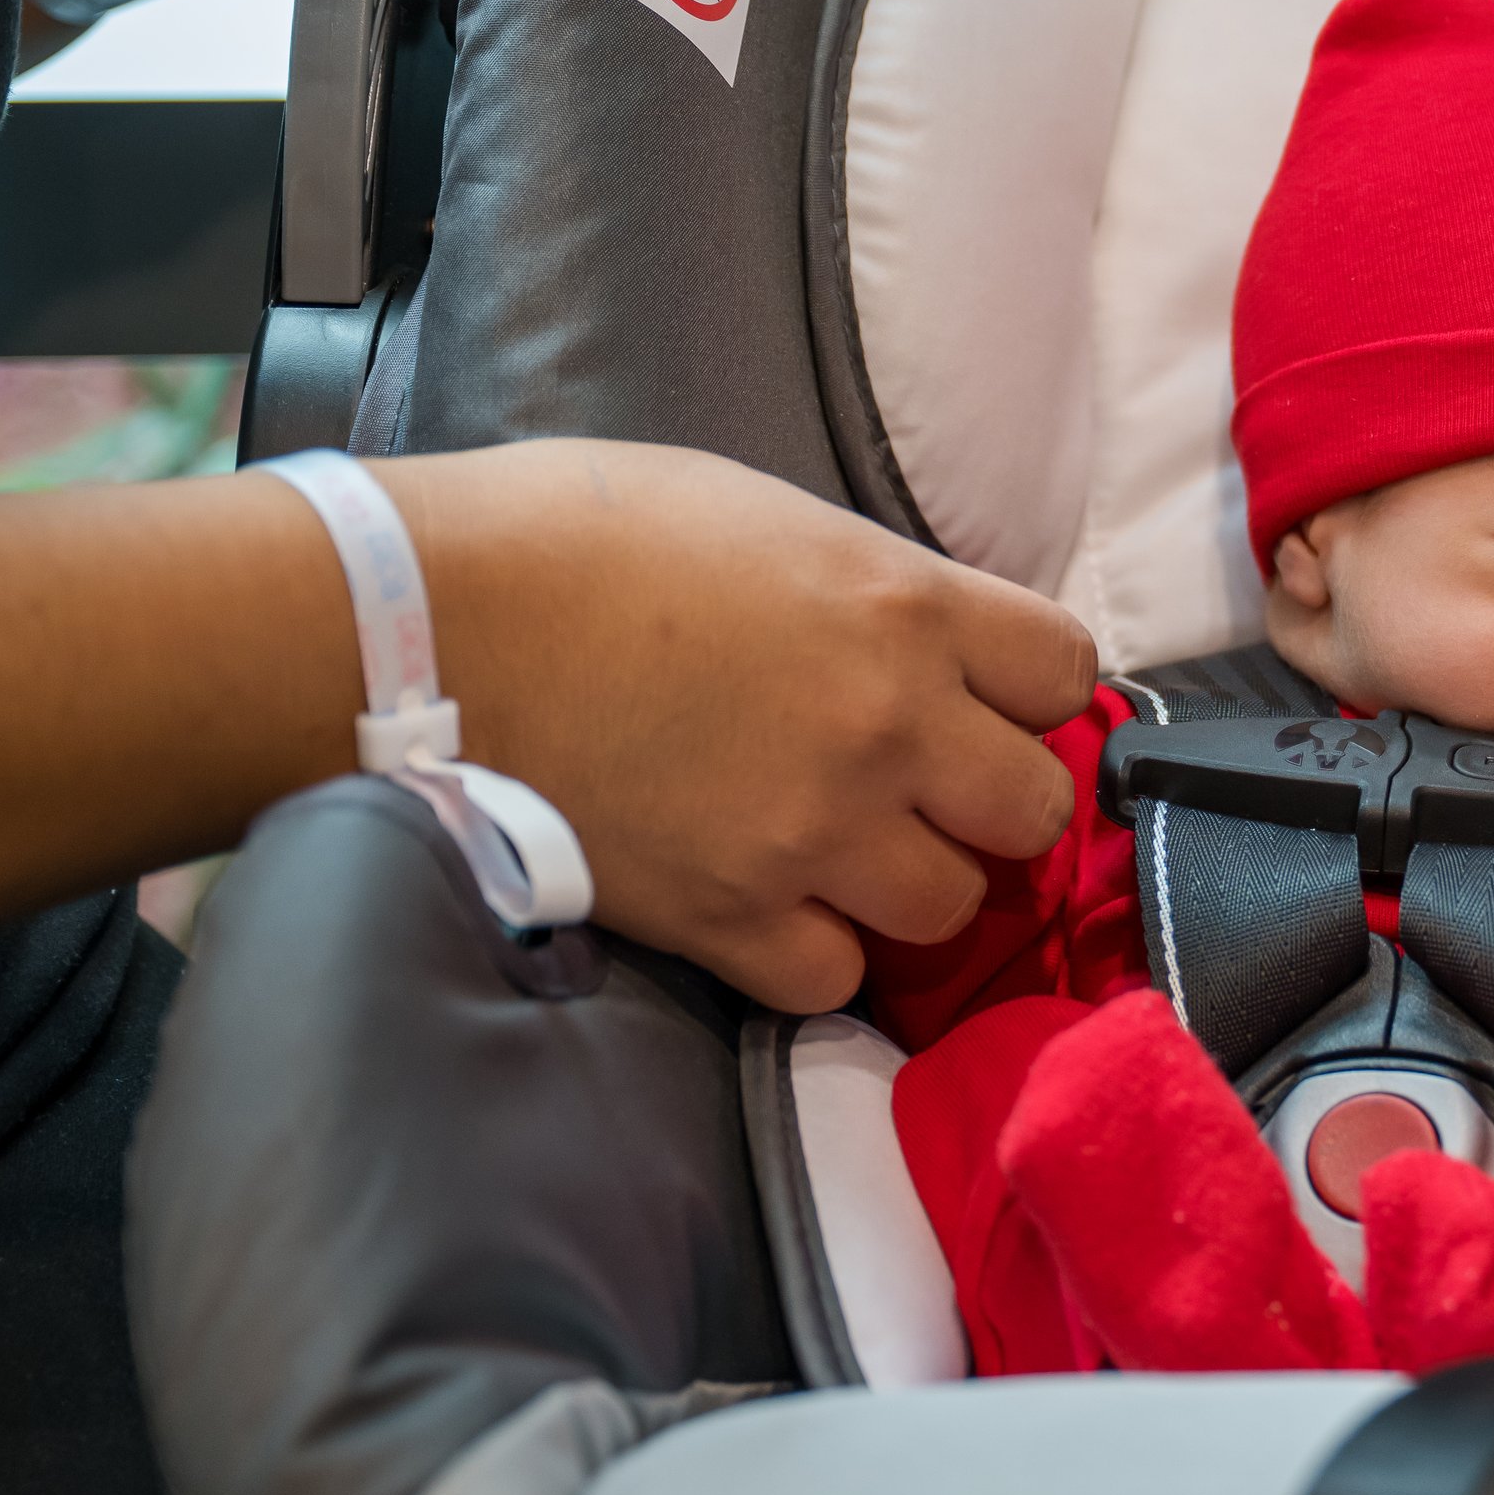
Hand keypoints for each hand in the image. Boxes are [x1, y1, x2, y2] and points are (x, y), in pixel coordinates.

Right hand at [379, 441, 1096, 1012]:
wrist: (428, 623)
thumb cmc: (579, 535)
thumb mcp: (764, 516)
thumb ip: (869, 590)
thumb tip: (922, 639)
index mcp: (902, 606)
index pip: (1065, 671)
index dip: (1031, 690)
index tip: (988, 697)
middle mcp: (887, 727)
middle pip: (1034, 808)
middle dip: (988, 799)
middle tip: (924, 787)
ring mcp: (814, 834)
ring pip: (952, 906)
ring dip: (910, 884)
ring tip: (844, 850)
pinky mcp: (731, 918)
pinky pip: (838, 978)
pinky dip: (817, 953)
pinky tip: (773, 906)